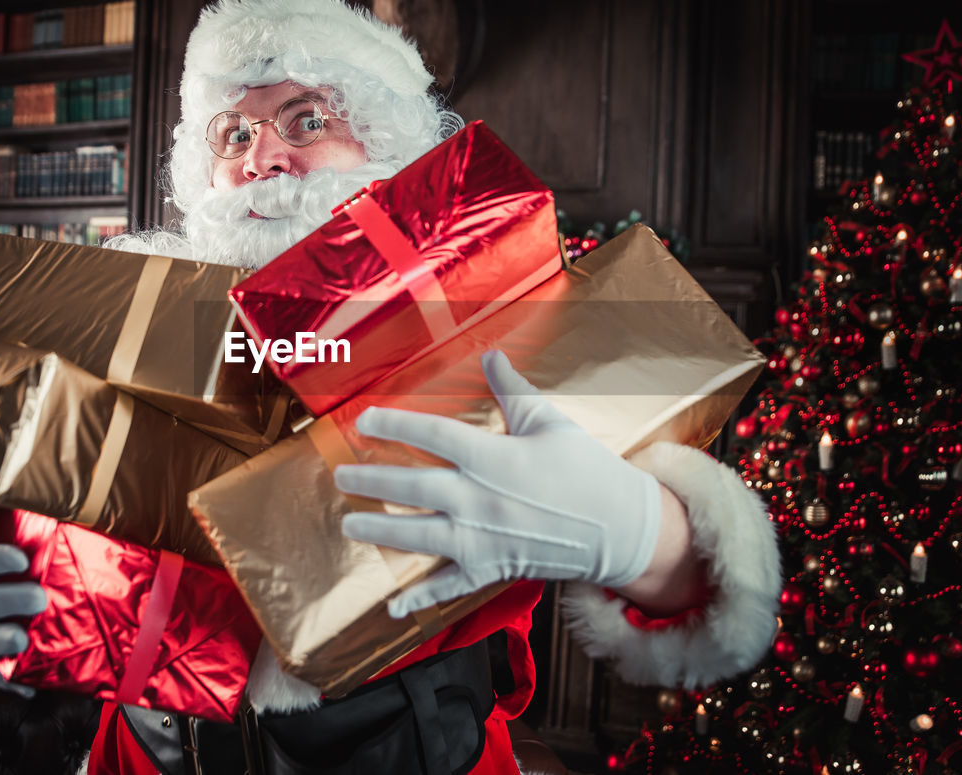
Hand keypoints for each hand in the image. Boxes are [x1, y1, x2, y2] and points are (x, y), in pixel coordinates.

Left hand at [338, 350, 662, 618]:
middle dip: (372, 481)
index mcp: (494, 458)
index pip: (432, 436)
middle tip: (340, 476)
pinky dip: (421, 598)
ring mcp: (483, 539)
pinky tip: (393, 607)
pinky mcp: (493, 569)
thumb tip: (491, 355)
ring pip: (419, 535)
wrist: (621, 528)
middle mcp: (480, 500)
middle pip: (413, 487)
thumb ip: (513, 390)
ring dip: (381, 530)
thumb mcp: (550, 422)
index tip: (364, 420)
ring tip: (350, 524)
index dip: (394, 425)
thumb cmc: (589, 471)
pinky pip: (450, 586)